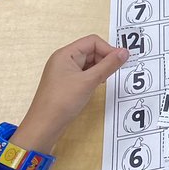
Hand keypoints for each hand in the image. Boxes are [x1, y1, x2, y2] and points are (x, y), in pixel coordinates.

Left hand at [9, 35, 128, 153]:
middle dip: (104, 60)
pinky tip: (97, 86)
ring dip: (100, 69)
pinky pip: (84, 73)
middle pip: (91, 51)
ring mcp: (64, 72)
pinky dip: (93, 77)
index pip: (92, 42)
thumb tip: (125, 52)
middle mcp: (63, 60)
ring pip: (89, 63)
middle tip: (114, 72)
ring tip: (104, 81)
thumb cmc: (62, 102)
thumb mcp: (89, 81)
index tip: (119, 61)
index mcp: (65, 54)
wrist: (44, 127)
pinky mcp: (66, 83)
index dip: (108, 49)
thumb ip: (108, 65)